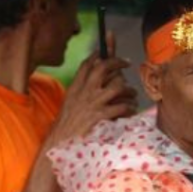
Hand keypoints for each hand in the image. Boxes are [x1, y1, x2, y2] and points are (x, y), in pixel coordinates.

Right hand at [45, 32, 136, 147]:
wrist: (61, 144)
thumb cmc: (67, 128)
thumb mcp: (71, 105)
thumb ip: (82, 93)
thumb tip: (97, 84)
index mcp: (75, 89)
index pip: (87, 64)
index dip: (98, 53)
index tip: (106, 47)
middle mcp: (84, 92)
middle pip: (103, 67)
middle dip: (117, 61)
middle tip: (126, 63)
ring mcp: (93, 104)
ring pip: (118, 86)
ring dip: (129, 90)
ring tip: (132, 96)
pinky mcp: (101, 116)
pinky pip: (122, 107)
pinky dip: (129, 108)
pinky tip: (130, 111)